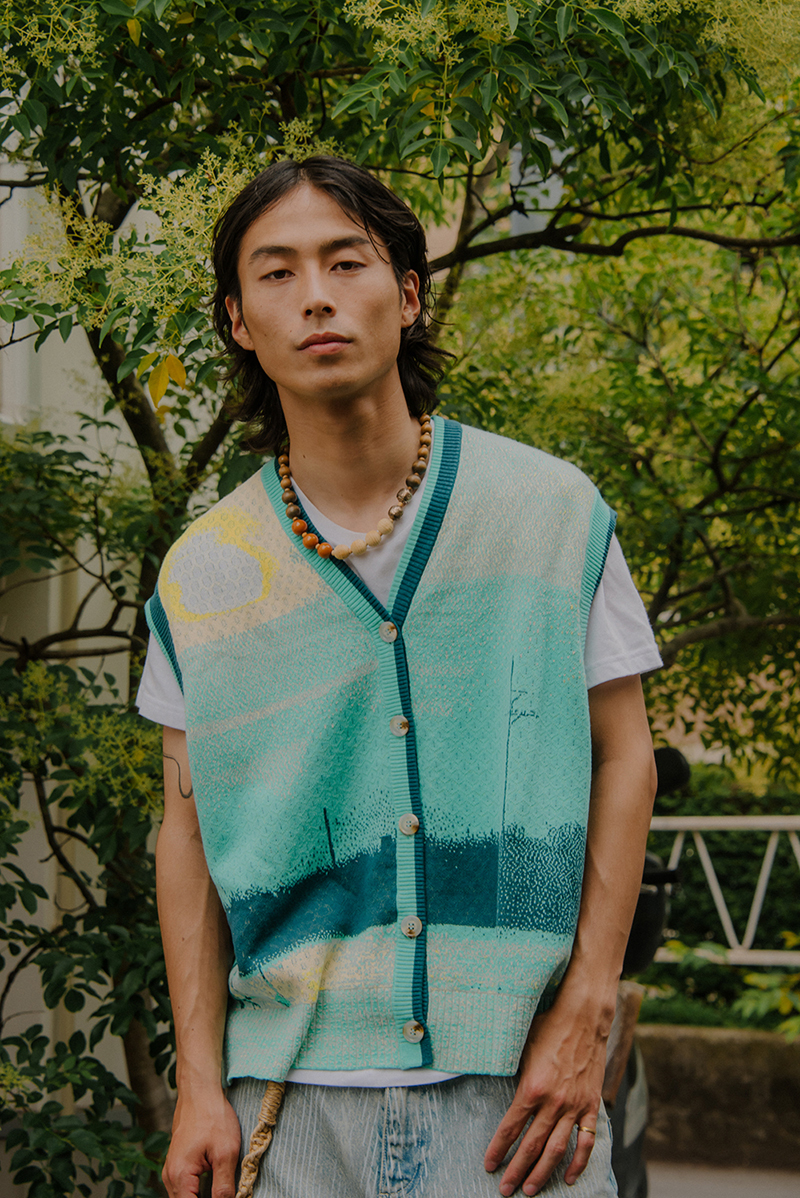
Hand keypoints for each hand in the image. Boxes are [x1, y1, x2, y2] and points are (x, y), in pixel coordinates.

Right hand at [162, 1088, 240, 1197]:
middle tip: (224, 1193)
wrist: (200, 1091)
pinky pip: (184, 1189)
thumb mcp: (226, 1152)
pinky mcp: (177, 1165)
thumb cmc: (213, 1116)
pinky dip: (196, 1193)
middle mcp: (170, 1177)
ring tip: (220, 1190)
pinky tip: (212, 1189)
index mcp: (180, 1176)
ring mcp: (171, 1170)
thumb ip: (224, 1187)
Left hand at [483, 1000, 607, 1195]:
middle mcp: (553, 1102)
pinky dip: (579, 1162)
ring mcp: (574, 1106)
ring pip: (557, 1150)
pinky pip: (586, 1141)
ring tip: (530, 1189)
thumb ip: (515, 1075)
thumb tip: (502, 1091)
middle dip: (516, 1170)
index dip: (499, 1148)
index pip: (511, 1127)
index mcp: (532, 1088)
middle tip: (505, 1189)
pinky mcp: (591, 1105)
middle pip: (532, 1146)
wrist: (584, 1017)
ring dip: (543, 1173)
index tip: (489, 1165)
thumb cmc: (549, 1027)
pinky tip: (570, 1177)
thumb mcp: (523, 1048)